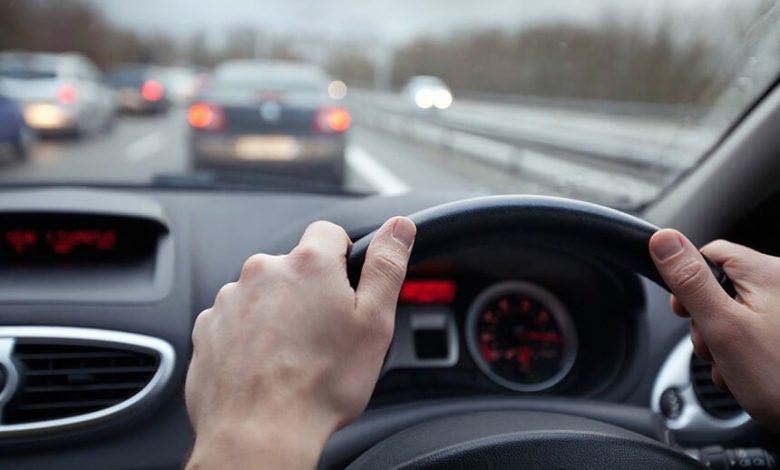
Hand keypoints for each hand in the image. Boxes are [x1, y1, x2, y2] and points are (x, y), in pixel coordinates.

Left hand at [185, 217, 415, 468]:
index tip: (347, 289)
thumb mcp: (374, 323)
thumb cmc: (319, 386)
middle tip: (325, 334)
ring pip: (265, 294)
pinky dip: (251, 337)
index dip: (344, 258)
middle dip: (311, 292)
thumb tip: (400, 227)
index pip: (329, 233)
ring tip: (294, 357)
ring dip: (279, 314)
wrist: (258, 434)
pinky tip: (267, 366)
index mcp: (308, 264)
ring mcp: (231, 300)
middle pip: (295, 267)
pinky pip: (237, 321)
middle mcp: (263, 272)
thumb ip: (387, 266)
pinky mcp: (209, 328)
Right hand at [649, 229, 779, 430]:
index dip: (687, 282)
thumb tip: (663, 239)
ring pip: (736, 311)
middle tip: (711, 346)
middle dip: (706, 319)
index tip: (683, 312)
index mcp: (768, 272)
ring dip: (722, 340)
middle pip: (721, 285)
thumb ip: (690, 281)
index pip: (709, 253)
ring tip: (729, 365)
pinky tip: (743, 372)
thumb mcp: (722, 326)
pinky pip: (755, 328)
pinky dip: (742, 350)